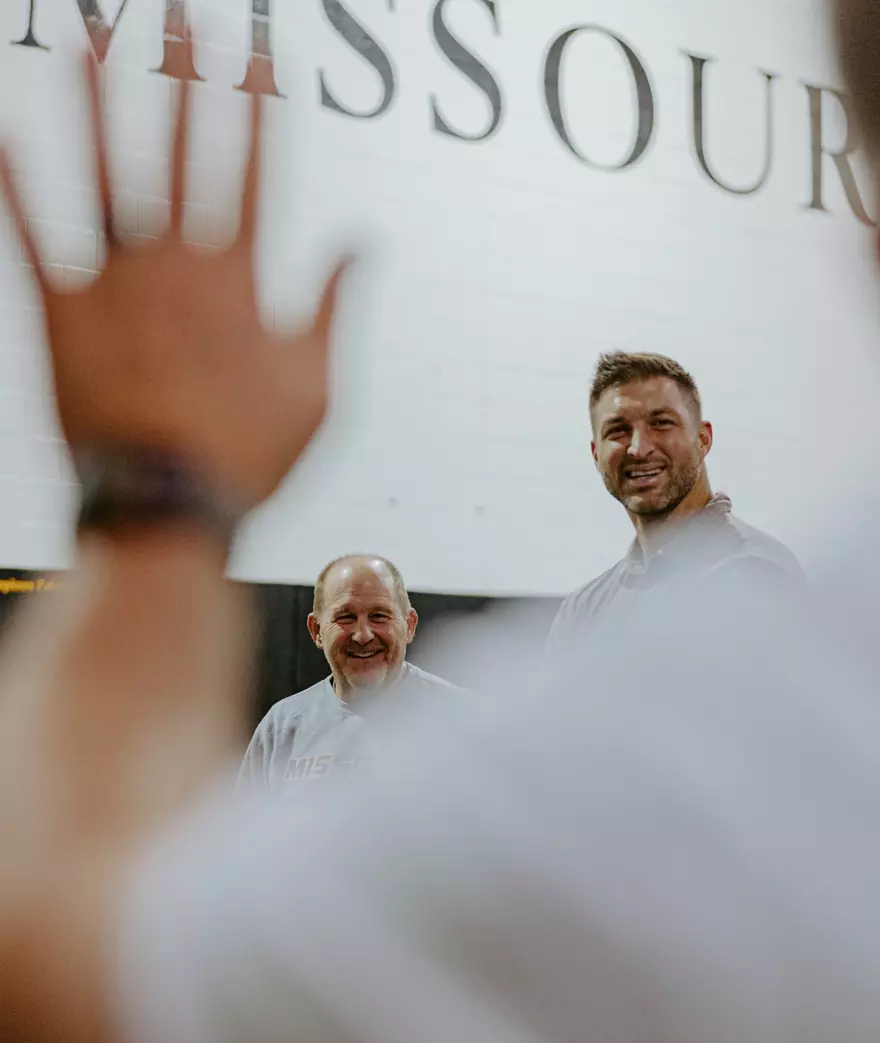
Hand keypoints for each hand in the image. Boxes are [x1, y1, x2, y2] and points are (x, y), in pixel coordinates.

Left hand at [0, 40, 348, 507]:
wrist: (168, 506)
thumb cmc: (247, 455)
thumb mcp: (318, 390)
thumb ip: (335, 309)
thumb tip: (360, 249)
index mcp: (240, 280)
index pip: (251, 169)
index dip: (254, 106)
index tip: (255, 53)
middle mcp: (176, 265)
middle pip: (177, 149)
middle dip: (180, 74)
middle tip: (176, 14)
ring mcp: (115, 285)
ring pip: (102, 173)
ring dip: (94, 100)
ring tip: (86, 37)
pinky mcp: (62, 316)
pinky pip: (33, 240)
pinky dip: (14, 189)